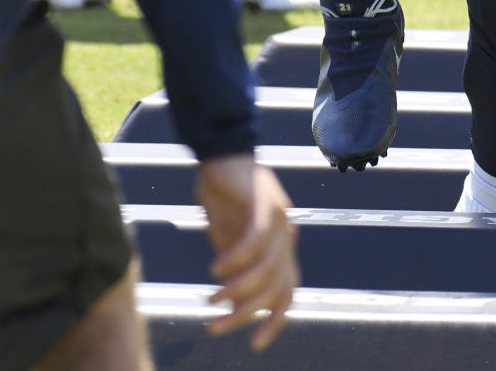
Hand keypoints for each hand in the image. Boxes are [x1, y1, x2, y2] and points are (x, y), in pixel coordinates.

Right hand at [197, 156, 297, 350]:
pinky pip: (254, 242)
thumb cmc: (224, 194)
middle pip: (274, 287)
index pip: (286, 291)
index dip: (273, 320)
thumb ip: (235, 265)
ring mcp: (278, 218)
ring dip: (235, 291)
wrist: (221, 151)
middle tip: (215, 327)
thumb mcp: (228, 237)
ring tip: (209, 300)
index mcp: (281, 245)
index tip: (254, 344)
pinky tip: (214, 268)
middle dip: (245, 314)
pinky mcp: (264, 204)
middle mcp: (285, 234)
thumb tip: (232, 302)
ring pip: (265, 270)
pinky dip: (235, 260)